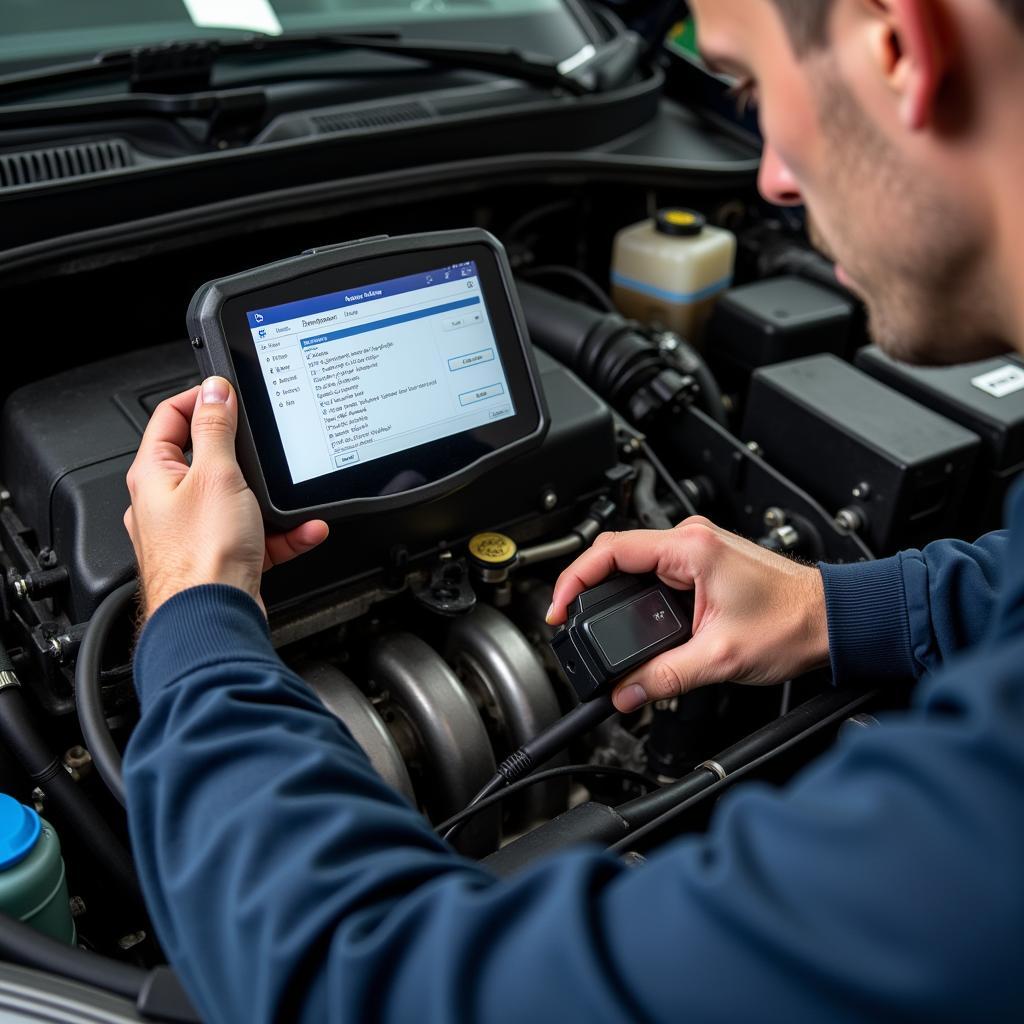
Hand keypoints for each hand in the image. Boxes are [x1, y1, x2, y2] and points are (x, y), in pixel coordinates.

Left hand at [124, 377, 328, 617]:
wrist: (213, 619)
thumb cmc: (202, 556)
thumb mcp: (216, 475)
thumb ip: (216, 428)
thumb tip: (214, 391)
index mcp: (154, 475)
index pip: (169, 418)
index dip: (200, 399)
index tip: (230, 393)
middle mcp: (168, 503)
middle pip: (209, 460)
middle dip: (246, 456)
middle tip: (268, 446)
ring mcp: (196, 533)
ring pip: (239, 501)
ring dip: (272, 500)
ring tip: (296, 497)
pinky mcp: (222, 558)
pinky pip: (257, 536)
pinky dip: (283, 533)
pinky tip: (306, 530)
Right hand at [547, 517, 828, 712]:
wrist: (831, 619)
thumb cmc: (793, 624)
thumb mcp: (720, 658)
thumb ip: (665, 678)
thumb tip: (625, 694)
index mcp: (691, 549)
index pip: (610, 551)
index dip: (574, 580)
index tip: (559, 609)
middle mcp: (691, 540)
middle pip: (615, 553)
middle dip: (585, 587)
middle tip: (568, 621)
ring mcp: (697, 549)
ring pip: (633, 562)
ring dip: (610, 590)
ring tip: (590, 620)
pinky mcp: (702, 562)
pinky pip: (653, 570)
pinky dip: (633, 592)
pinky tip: (627, 615)